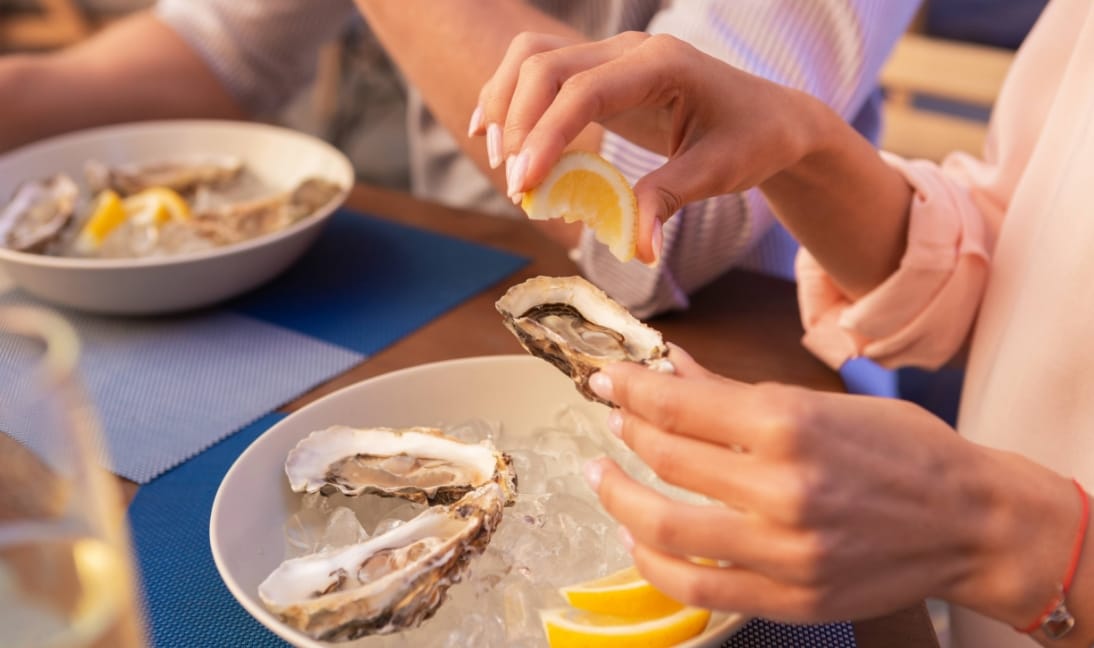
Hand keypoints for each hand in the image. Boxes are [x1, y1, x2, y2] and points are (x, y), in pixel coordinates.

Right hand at [472, 31, 822, 262]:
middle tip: (517, 187)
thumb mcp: (719, 173)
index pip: (585, 90)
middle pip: (546, 66)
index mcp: (663, 64)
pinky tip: (492, 133)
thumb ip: (669, 200)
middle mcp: (630, 49)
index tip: (524, 183)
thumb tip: (637, 248)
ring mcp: (611, 55)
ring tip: (498, 160)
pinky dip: (510, 96)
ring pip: (532, 57)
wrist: (769, 117)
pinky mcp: (599, 72)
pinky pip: (540, 68)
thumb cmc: (751, 140)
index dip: (546, 135)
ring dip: (505, 104)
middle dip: (519, 125)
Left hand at [582, 347, 1077, 624]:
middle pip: (666, 458)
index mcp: (791, 425)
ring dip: (619, 497)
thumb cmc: (902, 450)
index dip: (630, 389)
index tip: (607, 381)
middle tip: (612, 421)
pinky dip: (653, 562)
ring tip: (604, 477)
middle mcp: (783, 488)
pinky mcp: (789, 598)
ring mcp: (784, 552)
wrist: (971, 522)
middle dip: (625, 432)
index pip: (679, 404)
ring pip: (665, 527)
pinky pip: (696, 587)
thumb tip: (671, 367)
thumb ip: (735, 393)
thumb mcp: (821, 402)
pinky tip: (637, 539)